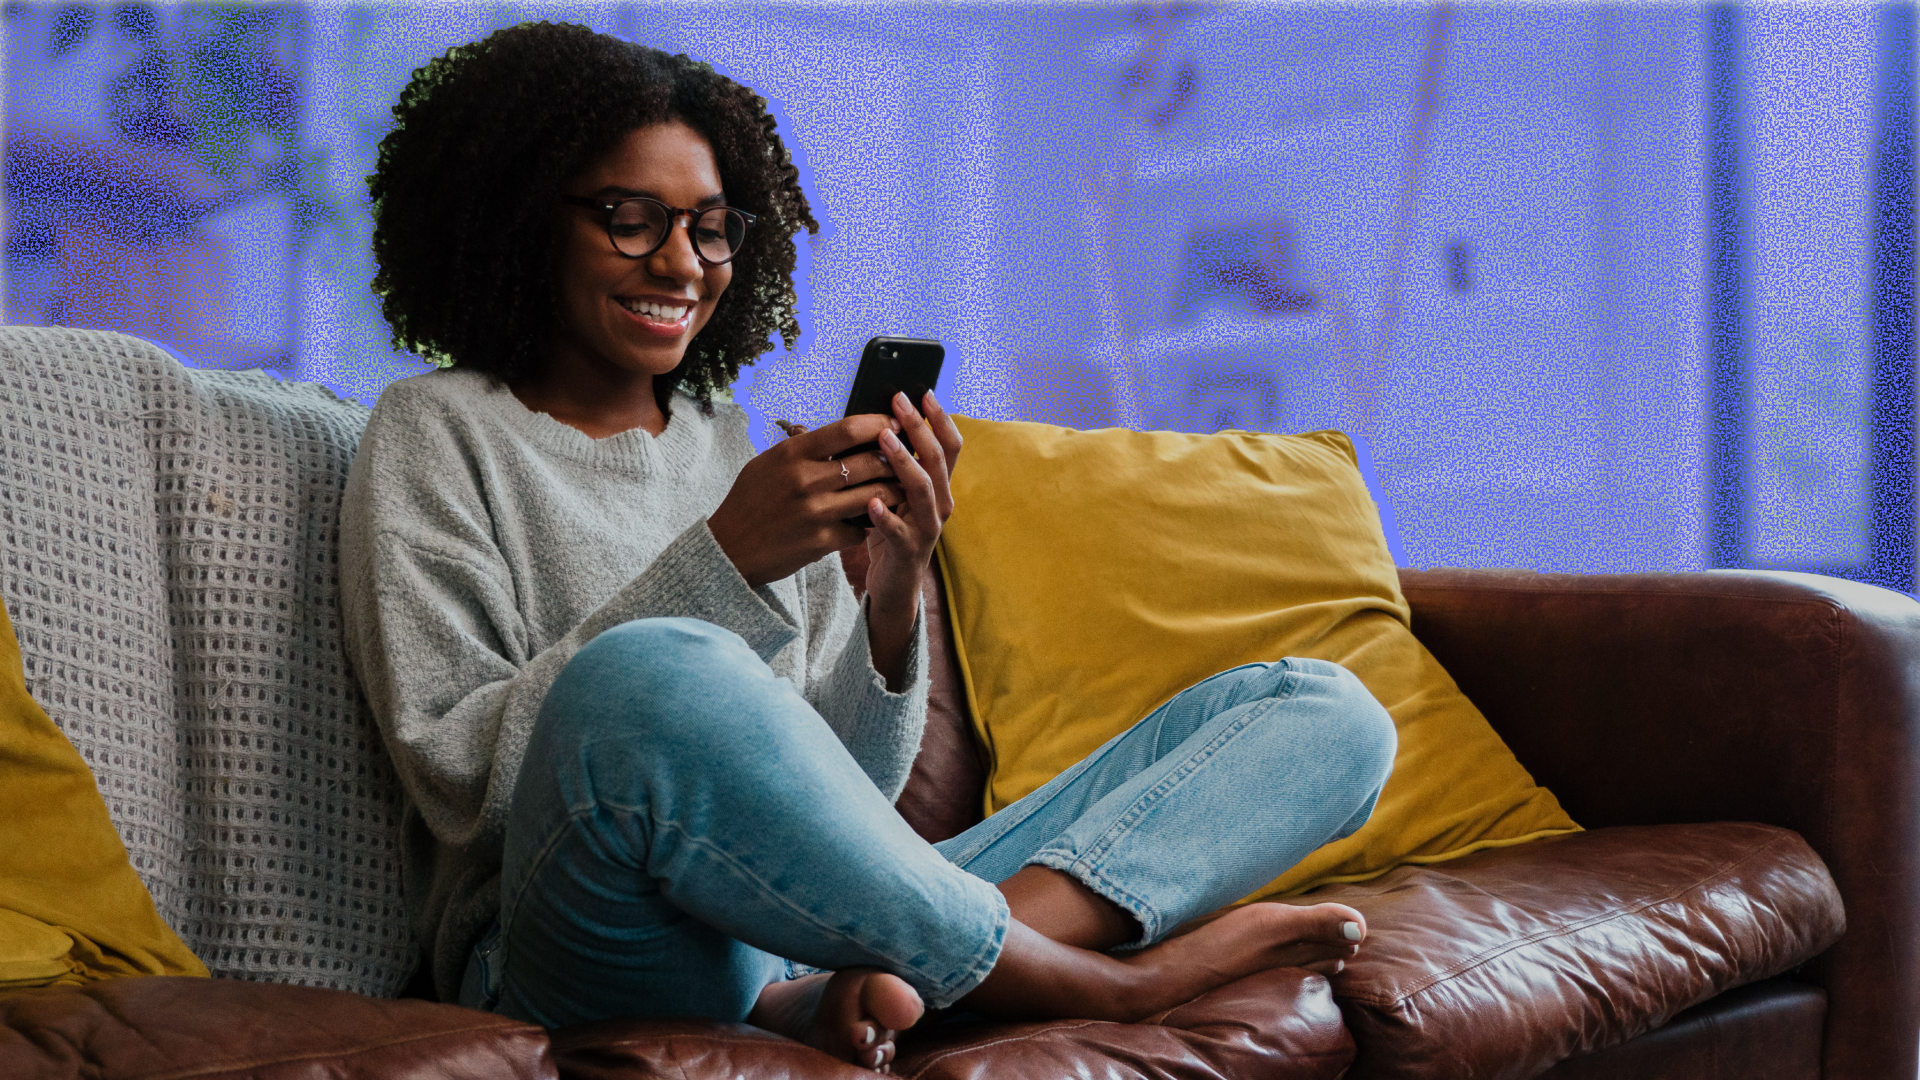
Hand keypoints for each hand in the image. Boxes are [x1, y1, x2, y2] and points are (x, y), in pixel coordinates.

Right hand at [708, 414, 904, 587]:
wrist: (730, 549)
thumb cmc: (749, 502)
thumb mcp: (767, 464)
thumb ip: (802, 447)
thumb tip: (838, 432)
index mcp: (792, 454)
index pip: (847, 430)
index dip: (878, 424)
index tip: (893, 425)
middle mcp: (805, 480)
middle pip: (868, 462)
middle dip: (894, 459)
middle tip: (906, 458)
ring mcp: (816, 512)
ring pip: (873, 495)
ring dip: (892, 491)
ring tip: (900, 487)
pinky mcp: (822, 541)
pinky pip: (861, 528)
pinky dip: (868, 524)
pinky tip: (871, 520)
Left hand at [861, 390, 961, 684]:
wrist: (894, 584)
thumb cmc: (892, 531)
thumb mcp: (897, 493)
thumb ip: (893, 465)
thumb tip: (875, 423)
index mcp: (938, 486)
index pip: (949, 446)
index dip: (940, 418)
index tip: (924, 392)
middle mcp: (940, 503)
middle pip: (937, 459)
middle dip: (919, 427)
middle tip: (900, 402)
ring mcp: (927, 527)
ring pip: (922, 489)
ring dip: (903, 462)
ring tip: (883, 441)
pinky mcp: (909, 549)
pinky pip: (899, 531)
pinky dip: (886, 515)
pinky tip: (872, 502)